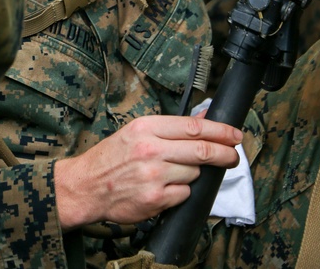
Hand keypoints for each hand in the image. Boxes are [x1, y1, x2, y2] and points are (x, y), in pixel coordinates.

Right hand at [52, 115, 242, 229]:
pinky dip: (180, 192)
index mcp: (145, 128)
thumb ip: (168, 128)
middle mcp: (150, 150)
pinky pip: (184, 194)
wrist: (85, 186)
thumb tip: (204, 119)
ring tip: (172, 174)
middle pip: (202, 151)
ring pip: (194, 173)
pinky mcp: (156, 199)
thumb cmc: (109, 159)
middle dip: (225, 154)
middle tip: (234, 157)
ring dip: (191, 174)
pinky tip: (164, 188)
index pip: (193, 127)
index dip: (220, 131)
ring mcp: (154, 176)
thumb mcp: (134, 133)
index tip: (235, 135)